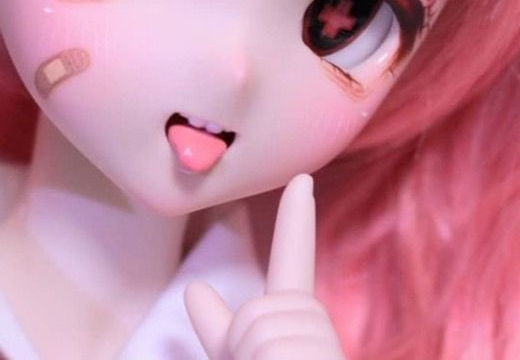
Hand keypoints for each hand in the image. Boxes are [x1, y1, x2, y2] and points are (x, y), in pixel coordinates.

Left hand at [184, 174, 345, 359]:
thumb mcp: (240, 358)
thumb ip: (221, 327)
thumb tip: (192, 288)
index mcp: (294, 317)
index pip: (292, 256)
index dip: (295, 215)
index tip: (302, 178)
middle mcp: (316, 325)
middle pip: (251, 314)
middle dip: (240, 349)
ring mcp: (327, 342)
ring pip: (258, 335)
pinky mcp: (326, 356)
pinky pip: (270, 352)